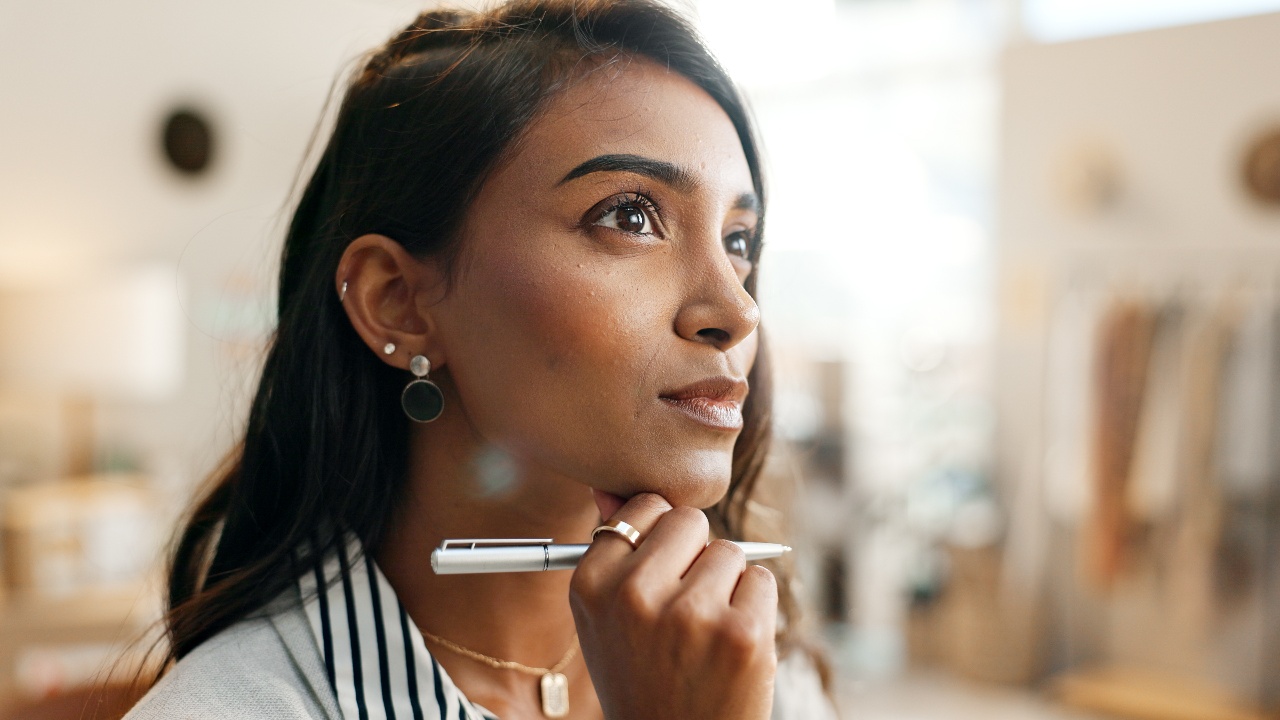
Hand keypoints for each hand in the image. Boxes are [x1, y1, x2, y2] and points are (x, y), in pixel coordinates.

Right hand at [569, 491, 777, 719]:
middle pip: (688, 520)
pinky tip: (731, 646)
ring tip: (704, 634)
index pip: (643, 507)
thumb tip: (611, 488)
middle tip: (684, 608)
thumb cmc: (644, 678)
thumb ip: (612, 552)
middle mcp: (634, 596)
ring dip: (726, 585)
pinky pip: (760, 580)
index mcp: (591, 586)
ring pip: (727, 551)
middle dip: (695, 554)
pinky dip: (755, 607)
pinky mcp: (741, 633)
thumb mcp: (606, 621)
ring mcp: (690, 614)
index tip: (659, 577)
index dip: (660, 540)